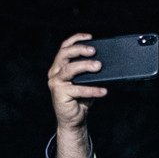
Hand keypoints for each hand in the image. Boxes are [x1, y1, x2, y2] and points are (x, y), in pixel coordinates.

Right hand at [47, 32, 106, 157]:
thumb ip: (89, 71)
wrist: (73, 120)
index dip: (76, 39)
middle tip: (94, 51)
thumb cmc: (79, 99)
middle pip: (65, 54)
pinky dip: (92, 89)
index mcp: (59, 66)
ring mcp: (55, 82)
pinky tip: (103, 91)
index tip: (90, 37)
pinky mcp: (59, 94)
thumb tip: (103, 62)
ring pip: (70, 68)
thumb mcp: (85, 81)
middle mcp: (55, 72)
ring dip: (85, 66)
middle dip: (80, 49)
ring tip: (99, 66)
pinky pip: (78, 89)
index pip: (65, 47)